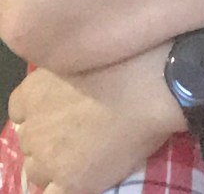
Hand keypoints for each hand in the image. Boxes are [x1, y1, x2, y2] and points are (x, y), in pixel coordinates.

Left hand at [8, 42, 186, 193]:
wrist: (149, 87)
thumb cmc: (124, 61)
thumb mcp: (81, 57)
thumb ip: (63, 76)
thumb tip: (69, 87)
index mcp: (31, 93)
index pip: (19, 111)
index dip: (40, 113)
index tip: (60, 111)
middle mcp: (32, 127)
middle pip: (29, 141)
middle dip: (48, 139)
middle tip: (78, 132)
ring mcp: (48, 159)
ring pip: (38, 171)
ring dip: (54, 165)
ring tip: (83, 156)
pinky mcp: (70, 183)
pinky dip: (65, 188)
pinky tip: (85, 176)